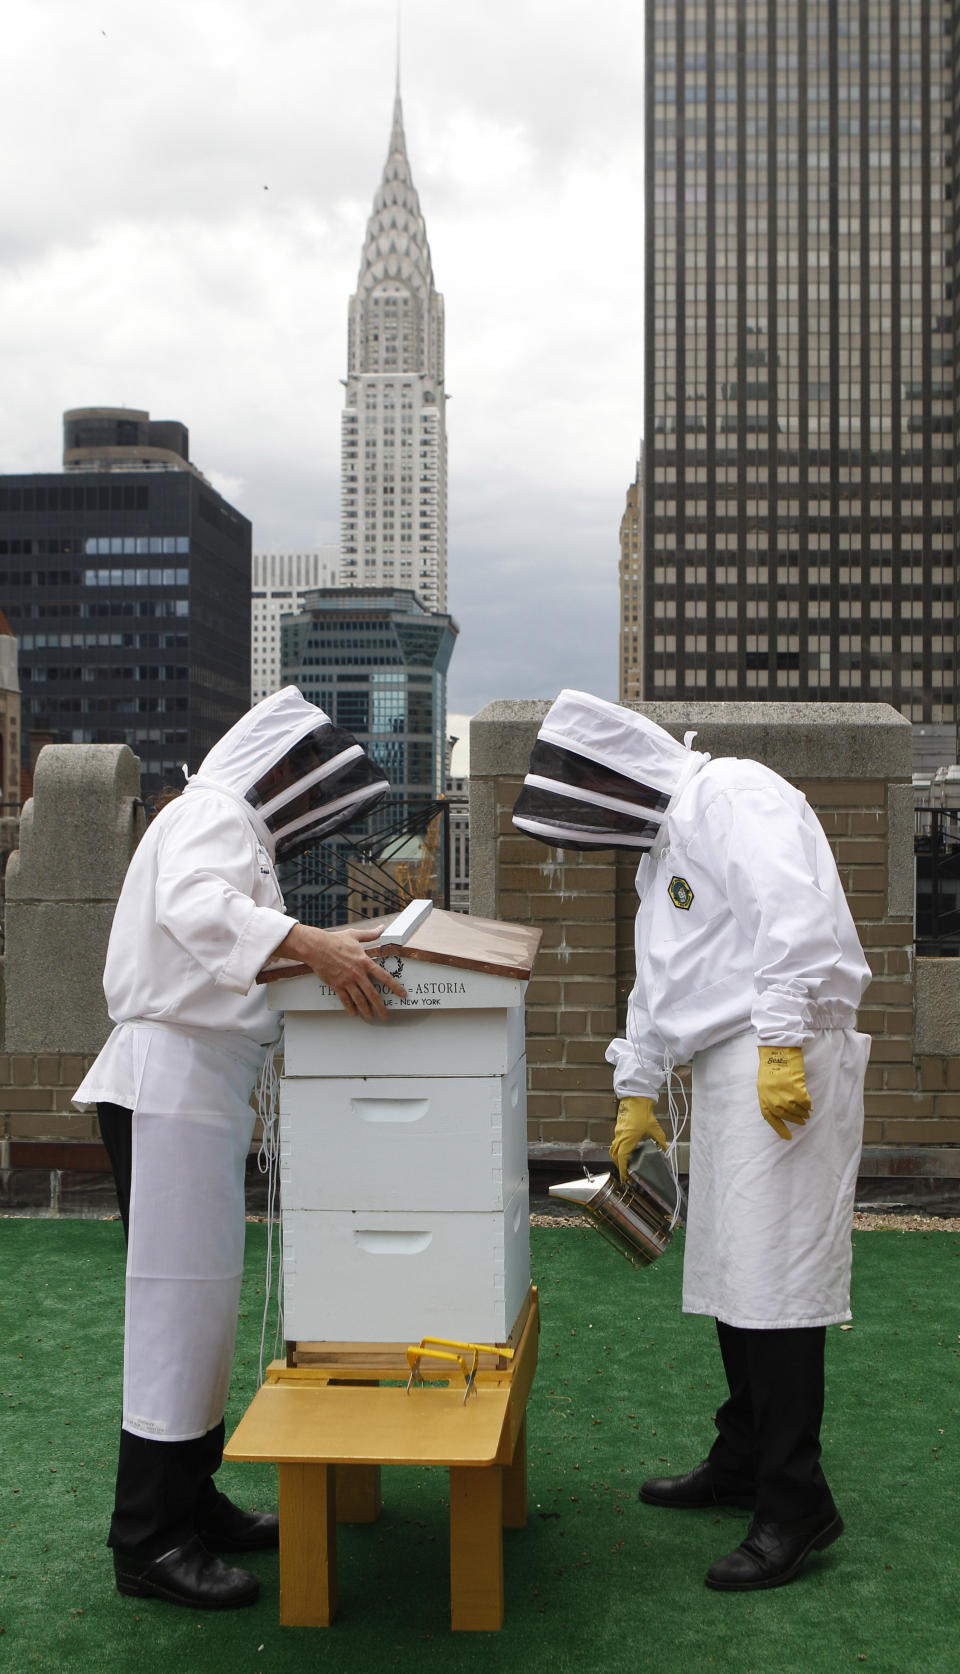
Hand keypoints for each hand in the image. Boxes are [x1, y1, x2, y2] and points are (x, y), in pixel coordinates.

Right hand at [276, 922, 406, 1019]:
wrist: (317, 947)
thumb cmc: (335, 940)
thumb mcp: (355, 935)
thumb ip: (371, 934)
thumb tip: (382, 928)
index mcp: (364, 961)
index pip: (384, 977)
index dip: (395, 987)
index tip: (402, 994)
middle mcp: (357, 973)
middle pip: (372, 994)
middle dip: (380, 1006)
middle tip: (385, 1015)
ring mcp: (347, 980)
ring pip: (359, 999)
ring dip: (366, 1010)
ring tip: (371, 1016)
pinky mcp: (337, 985)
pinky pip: (345, 999)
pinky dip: (350, 1007)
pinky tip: (354, 1013)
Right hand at [610, 1096, 667, 1181]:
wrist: (636, 1099)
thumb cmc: (643, 1113)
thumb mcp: (655, 1129)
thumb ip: (660, 1142)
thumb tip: (664, 1150)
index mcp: (627, 1140)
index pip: (622, 1158)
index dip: (623, 1170)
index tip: (625, 1178)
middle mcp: (620, 1137)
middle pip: (615, 1156)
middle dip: (619, 1166)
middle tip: (626, 1173)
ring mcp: (618, 1133)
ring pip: (613, 1149)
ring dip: (617, 1158)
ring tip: (625, 1164)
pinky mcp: (618, 1128)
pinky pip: (615, 1142)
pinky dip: (618, 1149)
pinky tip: (626, 1150)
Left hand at [757, 1045, 811, 1139]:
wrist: (777, 1050)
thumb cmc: (772, 1064)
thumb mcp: (765, 1083)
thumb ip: (771, 1096)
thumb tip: (782, 1109)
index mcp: (763, 1096)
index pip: (770, 1118)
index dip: (780, 1128)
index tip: (788, 1137)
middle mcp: (772, 1097)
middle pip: (785, 1114)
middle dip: (795, 1119)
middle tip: (802, 1121)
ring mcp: (784, 1093)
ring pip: (796, 1109)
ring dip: (802, 1113)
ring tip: (807, 1114)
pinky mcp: (795, 1087)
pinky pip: (804, 1101)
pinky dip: (808, 1105)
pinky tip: (810, 1105)